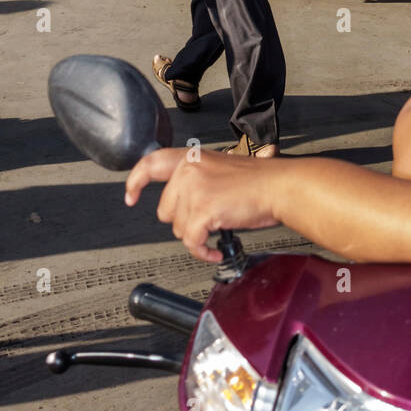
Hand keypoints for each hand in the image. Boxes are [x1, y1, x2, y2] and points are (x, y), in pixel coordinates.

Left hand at [125, 147, 279, 261]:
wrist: (279, 186)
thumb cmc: (258, 181)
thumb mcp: (220, 168)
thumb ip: (197, 177)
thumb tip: (182, 201)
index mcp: (192, 157)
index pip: (152, 163)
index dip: (136, 180)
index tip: (131, 196)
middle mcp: (189, 169)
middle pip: (166, 210)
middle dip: (185, 221)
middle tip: (208, 220)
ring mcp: (194, 189)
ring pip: (178, 229)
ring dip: (197, 236)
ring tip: (217, 230)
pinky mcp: (202, 211)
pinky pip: (192, 243)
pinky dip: (203, 252)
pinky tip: (215, 251)